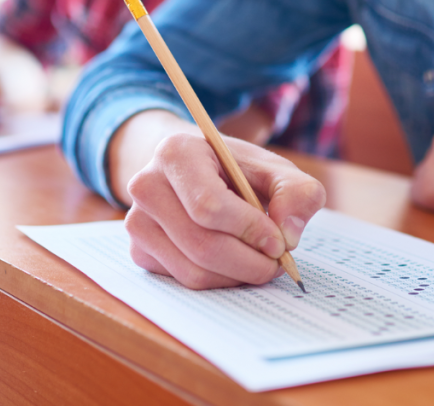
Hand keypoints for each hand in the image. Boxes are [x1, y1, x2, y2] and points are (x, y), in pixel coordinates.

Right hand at [115, 113, 325, 288]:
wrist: (193, 171)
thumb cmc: (235, 170)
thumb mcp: (273, 169)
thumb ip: (297, 192)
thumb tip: (289, 234)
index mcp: (176, 153)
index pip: (208, 204)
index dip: (248, 229)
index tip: (279, 242)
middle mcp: (146, 185)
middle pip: (201, 244)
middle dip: (249, 262)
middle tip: (277, 263)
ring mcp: (137, 221)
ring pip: (193, 271)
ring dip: (236, 276)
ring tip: (259, 262)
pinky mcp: (139, 250)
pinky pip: (183, 281)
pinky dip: (218, 281)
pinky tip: (233, 263)